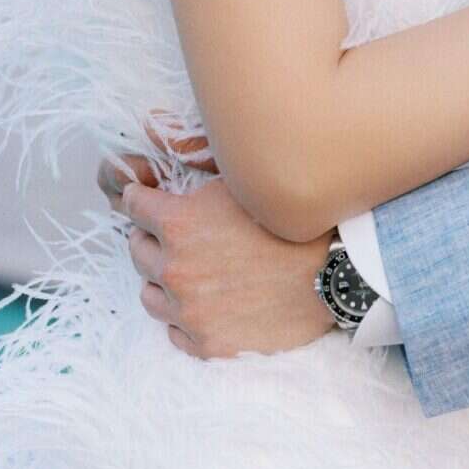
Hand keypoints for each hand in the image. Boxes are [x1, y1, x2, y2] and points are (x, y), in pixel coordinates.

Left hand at [97, 125, 331, 356]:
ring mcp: (189, 311)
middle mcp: (174, 268)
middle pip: (137, 250)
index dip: (145, 200)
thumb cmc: (291, 220)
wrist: (335, 273)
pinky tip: (210, 304)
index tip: (154, 203)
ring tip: (194, 274)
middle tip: (182, 237)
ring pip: (150, 295)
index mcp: (176, 223)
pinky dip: (185, 318)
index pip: (132, 206)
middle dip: (154, 239)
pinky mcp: (207, 344)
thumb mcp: (241, 177)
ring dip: (164, 282)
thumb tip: (150, 124)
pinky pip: (175, 332)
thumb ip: (193, 155)